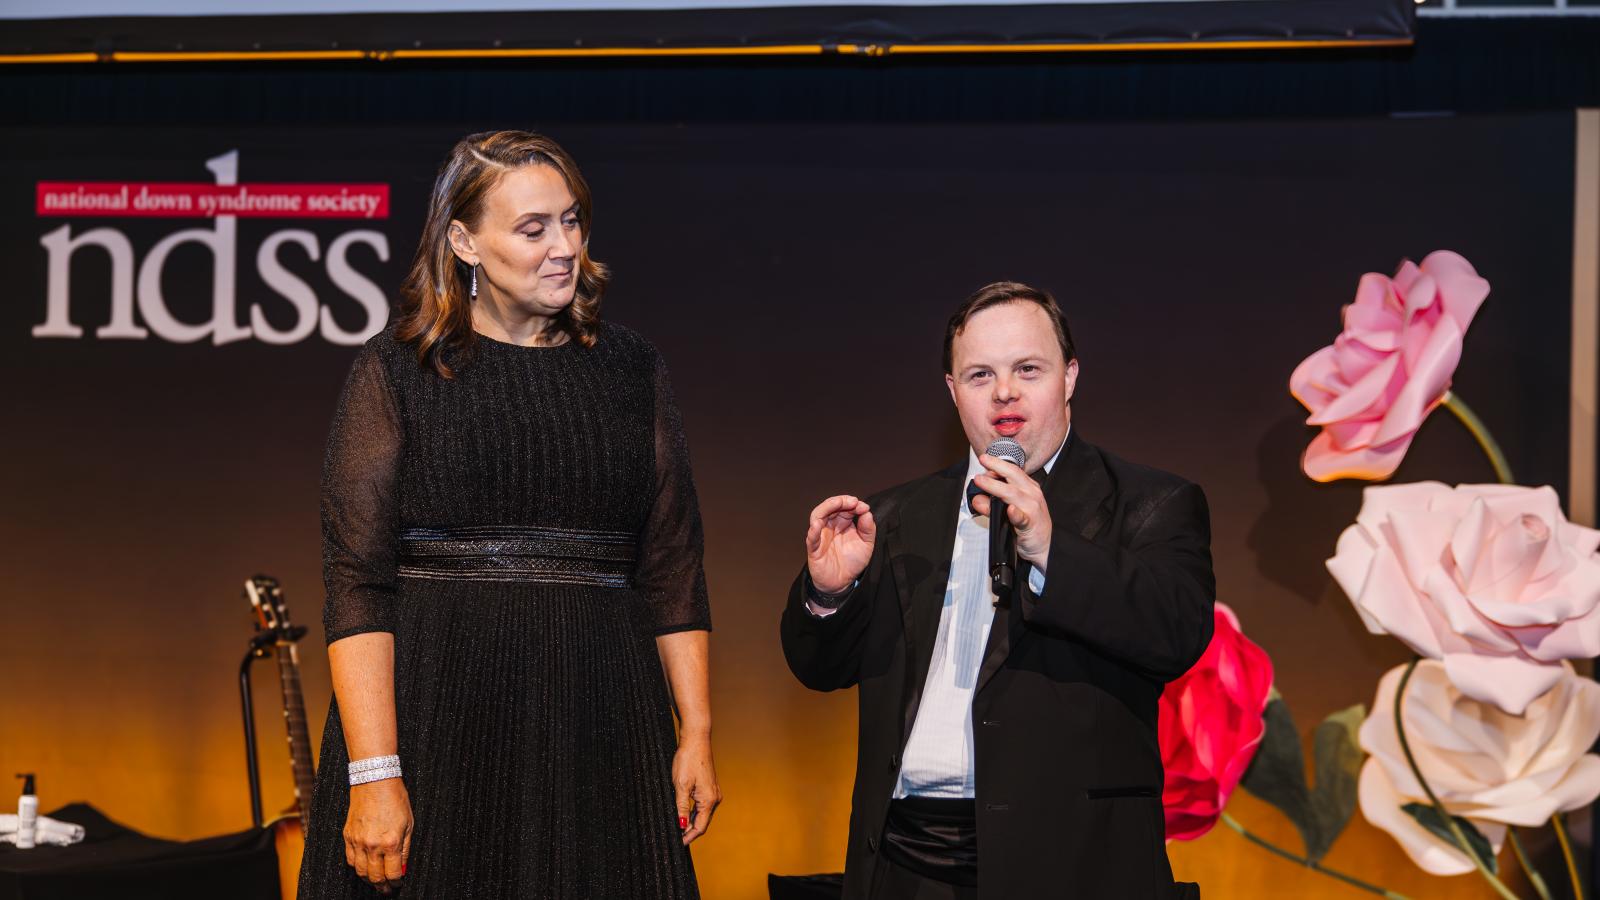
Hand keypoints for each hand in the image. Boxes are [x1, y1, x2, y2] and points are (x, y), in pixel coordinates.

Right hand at [344, 777, 412, 894]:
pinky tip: (364, 868)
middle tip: (386, 890)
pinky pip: (350, 859)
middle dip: (382, 886)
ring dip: (368, 880)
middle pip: (375, 877)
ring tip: (376, 882)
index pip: (393, 873)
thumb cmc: (395, 800)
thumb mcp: (409, 824)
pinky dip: (357, 867)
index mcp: (390, 842)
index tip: (398, 883)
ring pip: (360, 871)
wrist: (374, 782)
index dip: (396, 882)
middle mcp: (372, 845)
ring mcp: (357, 841)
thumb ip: (405, 849)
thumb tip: (403, 867)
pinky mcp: (348, 836)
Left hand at [672, 733, 721, 845]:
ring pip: (701, 813)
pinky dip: (692, 811)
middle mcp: (714, 798)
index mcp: (709, 800)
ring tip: (675, 827)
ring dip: (689, 821)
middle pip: (701, 821)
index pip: (700, 827)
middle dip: (688, 830)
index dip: (688, 837)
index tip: (677, 843)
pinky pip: (701, 805)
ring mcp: (713, 792)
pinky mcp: (709, 787)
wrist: (696, 740)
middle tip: (673, 837)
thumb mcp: (680, 786)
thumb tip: (680, 826)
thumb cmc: (688, 760)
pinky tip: (682, 813)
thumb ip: (680, 808)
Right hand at [805, 495, 875, 593]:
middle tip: (852, 502)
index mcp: (842, 522)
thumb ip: (868, 528)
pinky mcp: (814, 549)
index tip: (863, 508)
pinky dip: (813, 531)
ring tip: (836, 504)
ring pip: (817, 516)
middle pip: (830, 506)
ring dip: (826, 508)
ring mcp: (821, 536)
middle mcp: (830, 526)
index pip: (844, 506)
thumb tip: (867, 511)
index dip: (853, 503)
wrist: (842, 582)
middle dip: (841, 501)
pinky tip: (817, 525)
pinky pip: (811, 538)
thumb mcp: (866, 544)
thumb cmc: (852, 562)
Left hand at [971, 454, 1052, 573]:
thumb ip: (992, 503)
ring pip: (1013, 494)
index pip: (1013, 471)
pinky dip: (1015, 514)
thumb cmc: (1029, 525)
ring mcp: (1032, 509)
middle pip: (1013, 476)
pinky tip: (1010, 510)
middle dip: (996, 466)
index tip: (984, 458)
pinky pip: (1022, 518)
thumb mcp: (1010, 510)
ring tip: (981, 481)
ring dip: (995, 487)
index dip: (998, 463)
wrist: (1046, 547)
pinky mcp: (1031, 525)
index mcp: (1028, 488)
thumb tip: (977, 498)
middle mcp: (1032, 495)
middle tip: (982, 460)